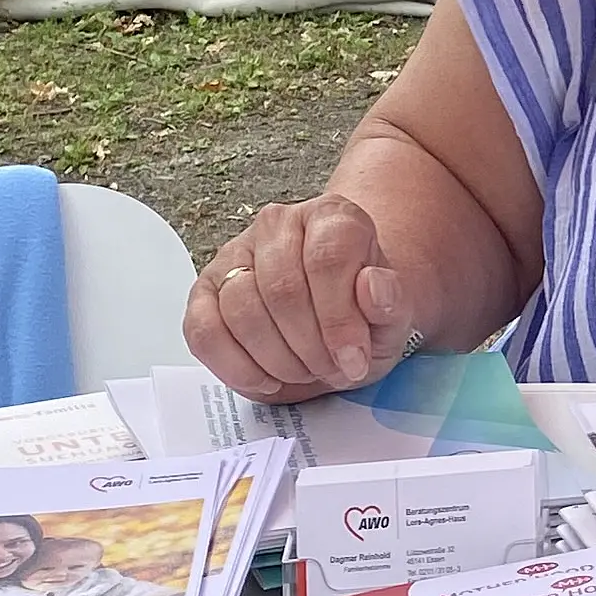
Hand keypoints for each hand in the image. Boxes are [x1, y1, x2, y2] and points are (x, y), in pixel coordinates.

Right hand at [186, 195, 419, 400]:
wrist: (335, 318)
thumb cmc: (362, 312)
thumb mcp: (393, 315)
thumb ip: (390, 302)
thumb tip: (372, 287)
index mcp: (333, 216)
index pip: (329, 258)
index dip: (340, 318)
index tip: (353, 360)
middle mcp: (279, 222)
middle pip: (282, 287)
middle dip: (308, 344)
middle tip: (328, 370)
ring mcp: (235, 253)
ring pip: (240, 307)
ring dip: (274, 356)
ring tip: (303, 371)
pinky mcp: (204, 289)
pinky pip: (203, 329)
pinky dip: (233, 365)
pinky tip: (264, 380)